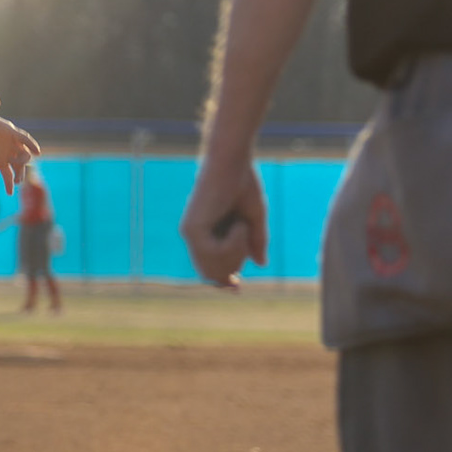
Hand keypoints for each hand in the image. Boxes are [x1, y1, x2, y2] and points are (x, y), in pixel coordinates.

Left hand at [0, 97, 38, 192]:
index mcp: (10, 132)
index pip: (24, 138)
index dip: (31, 145)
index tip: (37, 152)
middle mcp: (12, 145)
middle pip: (23, 154)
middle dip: (24, 160)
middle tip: (23, 164)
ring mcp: (7, 155)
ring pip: (18, 167)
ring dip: (19, 174)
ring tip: (18, 182)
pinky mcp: (0, 163)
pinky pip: (7, 174)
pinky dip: (9, 183)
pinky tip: (10, 192)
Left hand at [180, 153, 266, 289]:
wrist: (232, 161)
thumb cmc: (242, 184)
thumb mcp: (253, 218)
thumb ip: (255, 242)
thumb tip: (260, 264)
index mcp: (205, 234)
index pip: (209, 269)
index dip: (222, 281)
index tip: (236, 289)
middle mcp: (193, 236)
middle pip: (213, 274)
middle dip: (235, 265)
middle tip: (246, 233)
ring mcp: (191, 233)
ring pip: (214, 267)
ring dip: (237, 253)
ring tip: (242, 226)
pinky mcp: (192, 229)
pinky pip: (216, 254)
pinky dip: (234, 244)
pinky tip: (238, 225)